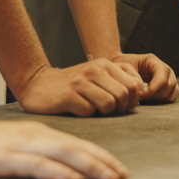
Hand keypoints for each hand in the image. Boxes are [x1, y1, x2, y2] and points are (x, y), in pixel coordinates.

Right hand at [0, 118, 127, 178]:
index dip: (101, 156)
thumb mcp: (17, 147)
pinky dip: (56, 171)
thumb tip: (67, 170)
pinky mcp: (4, 157)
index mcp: (40, 133)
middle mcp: (35, 136)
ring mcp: (20, 145)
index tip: (119, 169)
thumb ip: (41, 155)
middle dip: (102, 162)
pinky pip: (35, 164)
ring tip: (108, 178)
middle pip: (77, 148)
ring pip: (62, 154)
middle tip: (123, 175)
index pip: (78, 144)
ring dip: (88, 166)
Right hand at [14, 60, 144, 116]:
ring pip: (109, 104)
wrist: (37, 83)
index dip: (132, 99)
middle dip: (120, 108)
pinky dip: (86, 114)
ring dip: (103, 112)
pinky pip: (89, 111)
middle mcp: (94, 70)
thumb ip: (118, 80)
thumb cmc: (71, 84)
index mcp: (104, 64)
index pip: (134, 84)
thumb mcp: (96, 75)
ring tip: (92, 108)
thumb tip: (141, 91)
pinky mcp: (68, 96)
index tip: (122, 104)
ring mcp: (81, 82)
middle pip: (124, 95)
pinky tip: (77, 108)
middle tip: (108, 110)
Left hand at [111, 53, 177, 102]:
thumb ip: (131, 77)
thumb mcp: (122, 68)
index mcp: (153, 61)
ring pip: (171, 92)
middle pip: (169, 86)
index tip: (141, 96)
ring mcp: (167, 78)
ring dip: (158, 99)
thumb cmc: (119, 67)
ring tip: (144, 98)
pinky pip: (171, 97)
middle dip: (155, 96)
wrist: (120, 68)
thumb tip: (141, 91)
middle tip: (141, 98)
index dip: (153, 90)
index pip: (161, 78)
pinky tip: (149, 100)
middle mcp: (163, 69)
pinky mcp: (167, 87)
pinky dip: (161, 101)